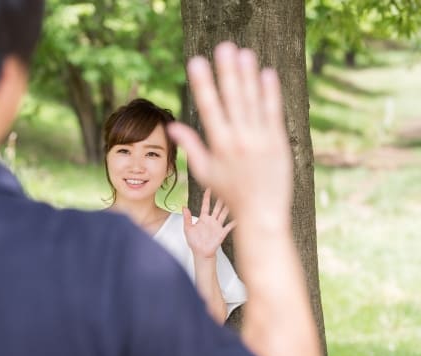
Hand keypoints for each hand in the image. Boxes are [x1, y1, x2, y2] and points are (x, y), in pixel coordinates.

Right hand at [168, 42, 292, 229]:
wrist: (262, 213)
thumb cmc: (230, 194)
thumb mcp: (205, 172)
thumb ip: (190, 146)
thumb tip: (172, 126)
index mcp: (220, 145)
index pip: (209, 108)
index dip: (203, 83)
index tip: (196, 62)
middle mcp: (240, 140)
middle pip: (233, 98)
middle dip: (227, 71)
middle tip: (224, 47)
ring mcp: (261, 139)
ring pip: (254, 101)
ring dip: (249, 75)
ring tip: (244, 53)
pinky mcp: (279, 141)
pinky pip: (274, 112)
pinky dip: (270, 93)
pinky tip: (267, 74)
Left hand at [183, 188, 234, 258]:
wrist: (201, 253)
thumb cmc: (194, 242)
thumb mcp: (187, 229)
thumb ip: (186, 218)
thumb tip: (184, 207)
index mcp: (203, 218)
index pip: (206, 205)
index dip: (207, 196)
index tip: (209, 188)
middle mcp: (211, 220)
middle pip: (217, 207)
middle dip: (220, 198)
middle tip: (224, 188)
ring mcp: (218, 226)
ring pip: (224, 213)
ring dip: (228, 206)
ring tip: (233, 198)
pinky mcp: (222, 232)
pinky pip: (229, 226)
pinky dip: (234, 221)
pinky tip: (239, 217)